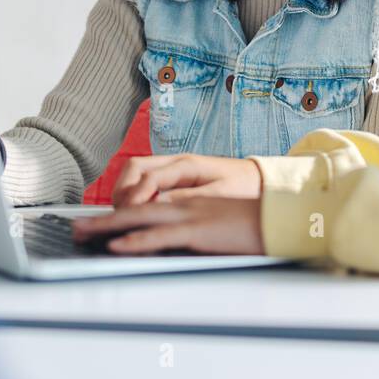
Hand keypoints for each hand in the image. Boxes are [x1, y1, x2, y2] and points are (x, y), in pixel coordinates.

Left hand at [72, 197, 264, 254]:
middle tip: (77, 229)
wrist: (280, 218)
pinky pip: (160, 236)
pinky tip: (118, 246)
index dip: (119, 214)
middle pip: (133, 209)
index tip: (98, 224)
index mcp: (188, 202)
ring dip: (107, 227)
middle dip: (102, 220)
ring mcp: (189, 215)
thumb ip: (193, 230)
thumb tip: (170, 243)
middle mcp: (183, 204)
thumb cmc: (253, 225)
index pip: (146, 206)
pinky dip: (136, 241)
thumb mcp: (217, 224)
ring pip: (138, 218)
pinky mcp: (198, 230)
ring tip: (83, 234)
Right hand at [111, 154, 261, 207]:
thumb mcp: (220, 194)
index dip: (136, 197)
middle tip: (120, 214)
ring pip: (135, 171)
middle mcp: (176, 162)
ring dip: (125, 191)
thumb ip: (190, 198)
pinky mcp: (173, 177)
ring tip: (124, 214)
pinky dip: (133, 193)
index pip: (149, 176)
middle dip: (122, 190)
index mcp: (187, 164)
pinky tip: (136, 210)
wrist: (258, 179)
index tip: (131, 216)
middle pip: (134, 167)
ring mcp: (173, 168)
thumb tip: (161, 204)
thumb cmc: (243, 186)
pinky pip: (144, 180)